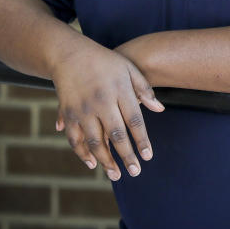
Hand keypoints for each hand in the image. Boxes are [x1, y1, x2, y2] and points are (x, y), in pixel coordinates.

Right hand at [51, 41, 163, 180]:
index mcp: (119, 90)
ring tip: (116, 175)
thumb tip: (160, 110)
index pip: (134, 120)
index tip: (148, 156)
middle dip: (127, 155)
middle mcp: (101, 101)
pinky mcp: (68, 113)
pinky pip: (75, 139)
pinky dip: (83, 154)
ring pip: (95, 141)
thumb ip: (144, 89)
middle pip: (116, 134)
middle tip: (135, 172)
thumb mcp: (128, 68)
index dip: (142, 140)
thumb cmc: (104, 62)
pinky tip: (93, 164)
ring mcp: (83, 109)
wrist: (69, 54)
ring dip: (105, 161)